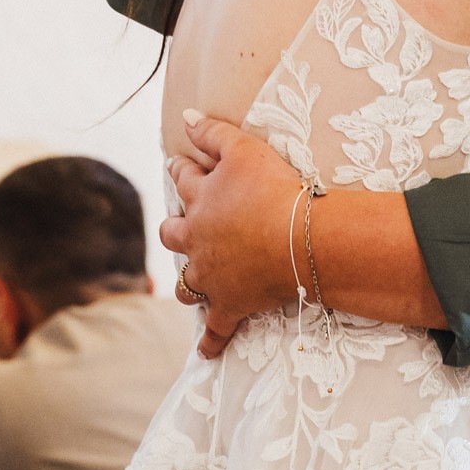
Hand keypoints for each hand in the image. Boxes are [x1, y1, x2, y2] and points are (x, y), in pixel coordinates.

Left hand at [162, 113, 302, 358]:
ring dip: (187, 281)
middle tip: (182, 225)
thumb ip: (213, 132)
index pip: (184, 180)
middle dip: (175, 227)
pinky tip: (205, 352)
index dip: (182, 171)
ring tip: (192, 281)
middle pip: (173, 234)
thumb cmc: (274, 191)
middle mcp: (197, 239)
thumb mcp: (244, 149)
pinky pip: (216, 328)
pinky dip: (211, 341)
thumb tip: (185, 117)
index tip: (180, 165)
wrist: (296, 240)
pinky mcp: (230, 304)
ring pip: (186, 282)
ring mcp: (211, 276)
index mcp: (201, 200)